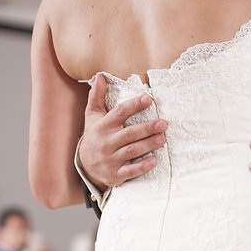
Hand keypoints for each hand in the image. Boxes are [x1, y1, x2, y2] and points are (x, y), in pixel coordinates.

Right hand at [76, 74, 167, 190]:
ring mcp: (111, 159)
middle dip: (147, 128)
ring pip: (132, 151)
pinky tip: (154, 160)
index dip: (134, 106)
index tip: (148, 99)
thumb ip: (97, 97)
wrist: (86, 166)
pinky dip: (142, 166)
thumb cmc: (95, 136)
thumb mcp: (93, 116)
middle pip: (129, 133)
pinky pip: (130, 171)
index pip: (119, 113)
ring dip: (148, 145)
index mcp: (103, 126)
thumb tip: (100, 76)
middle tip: (164, 123)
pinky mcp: (116, 174)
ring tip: (163, 138)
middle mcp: (106, 142)